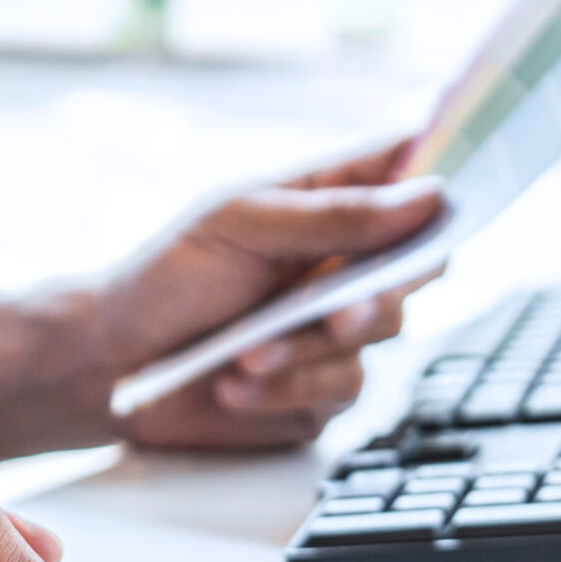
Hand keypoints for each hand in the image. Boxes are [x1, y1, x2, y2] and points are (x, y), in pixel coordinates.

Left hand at [103, 139, 448, 449]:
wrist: (109, 366)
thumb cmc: (164, 279)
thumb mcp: (241, 224)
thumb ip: (334, 215)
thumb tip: (428, 198)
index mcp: (327, 201)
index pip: (410, 170)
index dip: (444, 178)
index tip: (451, 196)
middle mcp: (342, 264)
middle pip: (418, 267)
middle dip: (374, 294)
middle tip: (331, 314)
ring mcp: (335, 330)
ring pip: (381, 338)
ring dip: (309, 350)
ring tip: (244, 355)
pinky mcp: (319, 390)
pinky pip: (342, 391)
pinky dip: (288, 390)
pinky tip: (237, 384)